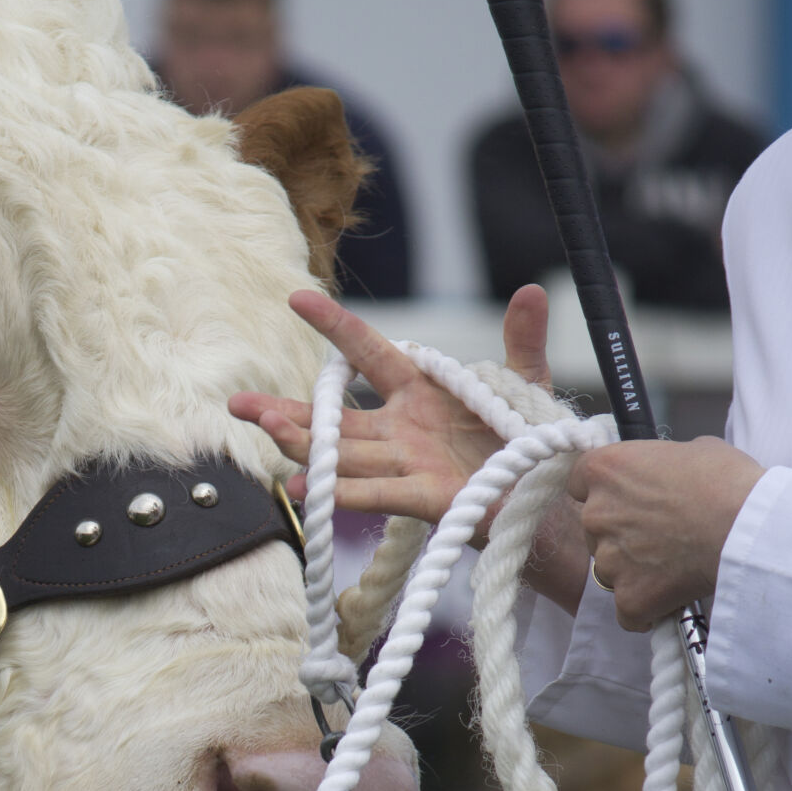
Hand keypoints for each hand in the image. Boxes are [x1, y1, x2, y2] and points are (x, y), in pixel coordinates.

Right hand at [230, 284, 552, 525]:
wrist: (550, 497)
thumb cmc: (528, 440)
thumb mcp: (526, 383)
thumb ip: (520, 341)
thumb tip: (532, 291)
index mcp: (419, 390)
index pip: (368, 352)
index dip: (335, 326)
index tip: (297, 297)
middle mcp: (401, 428)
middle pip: (334, 418)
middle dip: (286, 412)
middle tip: (241, 403)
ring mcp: (408, 465)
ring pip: (343, 454)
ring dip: (302, 444)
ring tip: (264, 429)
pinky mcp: (426, 500)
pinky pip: (377, 493)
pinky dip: (342, 491)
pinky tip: (304, 487)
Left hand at [569, 438, 763, 630]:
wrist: (745, 527)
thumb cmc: (726, 481)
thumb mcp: (693, 449)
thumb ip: (662, 463)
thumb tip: (669, 473)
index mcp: (604, 470)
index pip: (580, 483)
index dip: (605, 493)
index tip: (626, 499)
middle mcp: (595, 514)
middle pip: (594, 528)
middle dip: (621, 532)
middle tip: (660, 534)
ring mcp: (608, 560)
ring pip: (610, 569)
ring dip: (633, 569)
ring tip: (672, 565)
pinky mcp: (628, 597)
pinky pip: (627, 610)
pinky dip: (645, 608)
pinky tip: (669, 598)